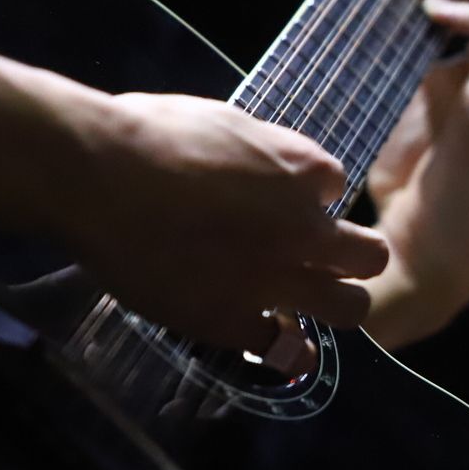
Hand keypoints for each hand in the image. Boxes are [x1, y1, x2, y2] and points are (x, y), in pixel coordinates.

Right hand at [62, 92, 387, 367]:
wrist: (99, 176)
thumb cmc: (146, 133)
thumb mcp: (223, 121)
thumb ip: (256, 151)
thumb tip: (258, 163)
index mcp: (300, 169)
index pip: (336, 186)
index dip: (312, 195)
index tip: (284, 201)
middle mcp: (303, 227)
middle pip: (369, 255)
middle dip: (353, 256)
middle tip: (325, 259)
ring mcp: (275, 278)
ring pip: (349, 308)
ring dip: (336, 304)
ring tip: (315, 303)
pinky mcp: (235, 320)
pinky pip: (282, 348)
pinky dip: (281, 347)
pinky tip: (271, 340)